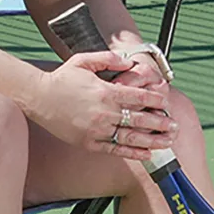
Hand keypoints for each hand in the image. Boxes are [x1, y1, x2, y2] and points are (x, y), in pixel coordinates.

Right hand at [29, 52, 177, 158]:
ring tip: (167, 142)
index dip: (156, 101)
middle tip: (175, 126)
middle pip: (139, 119)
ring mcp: (97, 130)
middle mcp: (104, 112)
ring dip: (152, 140)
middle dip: (160, 123)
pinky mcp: (89, 143)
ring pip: (131, 137)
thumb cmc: (61, 79)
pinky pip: (115, 150)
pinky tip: (146, 154)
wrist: (38, 97)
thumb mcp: (84, 61)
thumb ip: (109, 59)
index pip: (139, 98)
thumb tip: (130, 62)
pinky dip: (132, 153)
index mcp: (105, 91)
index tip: (167, 103)